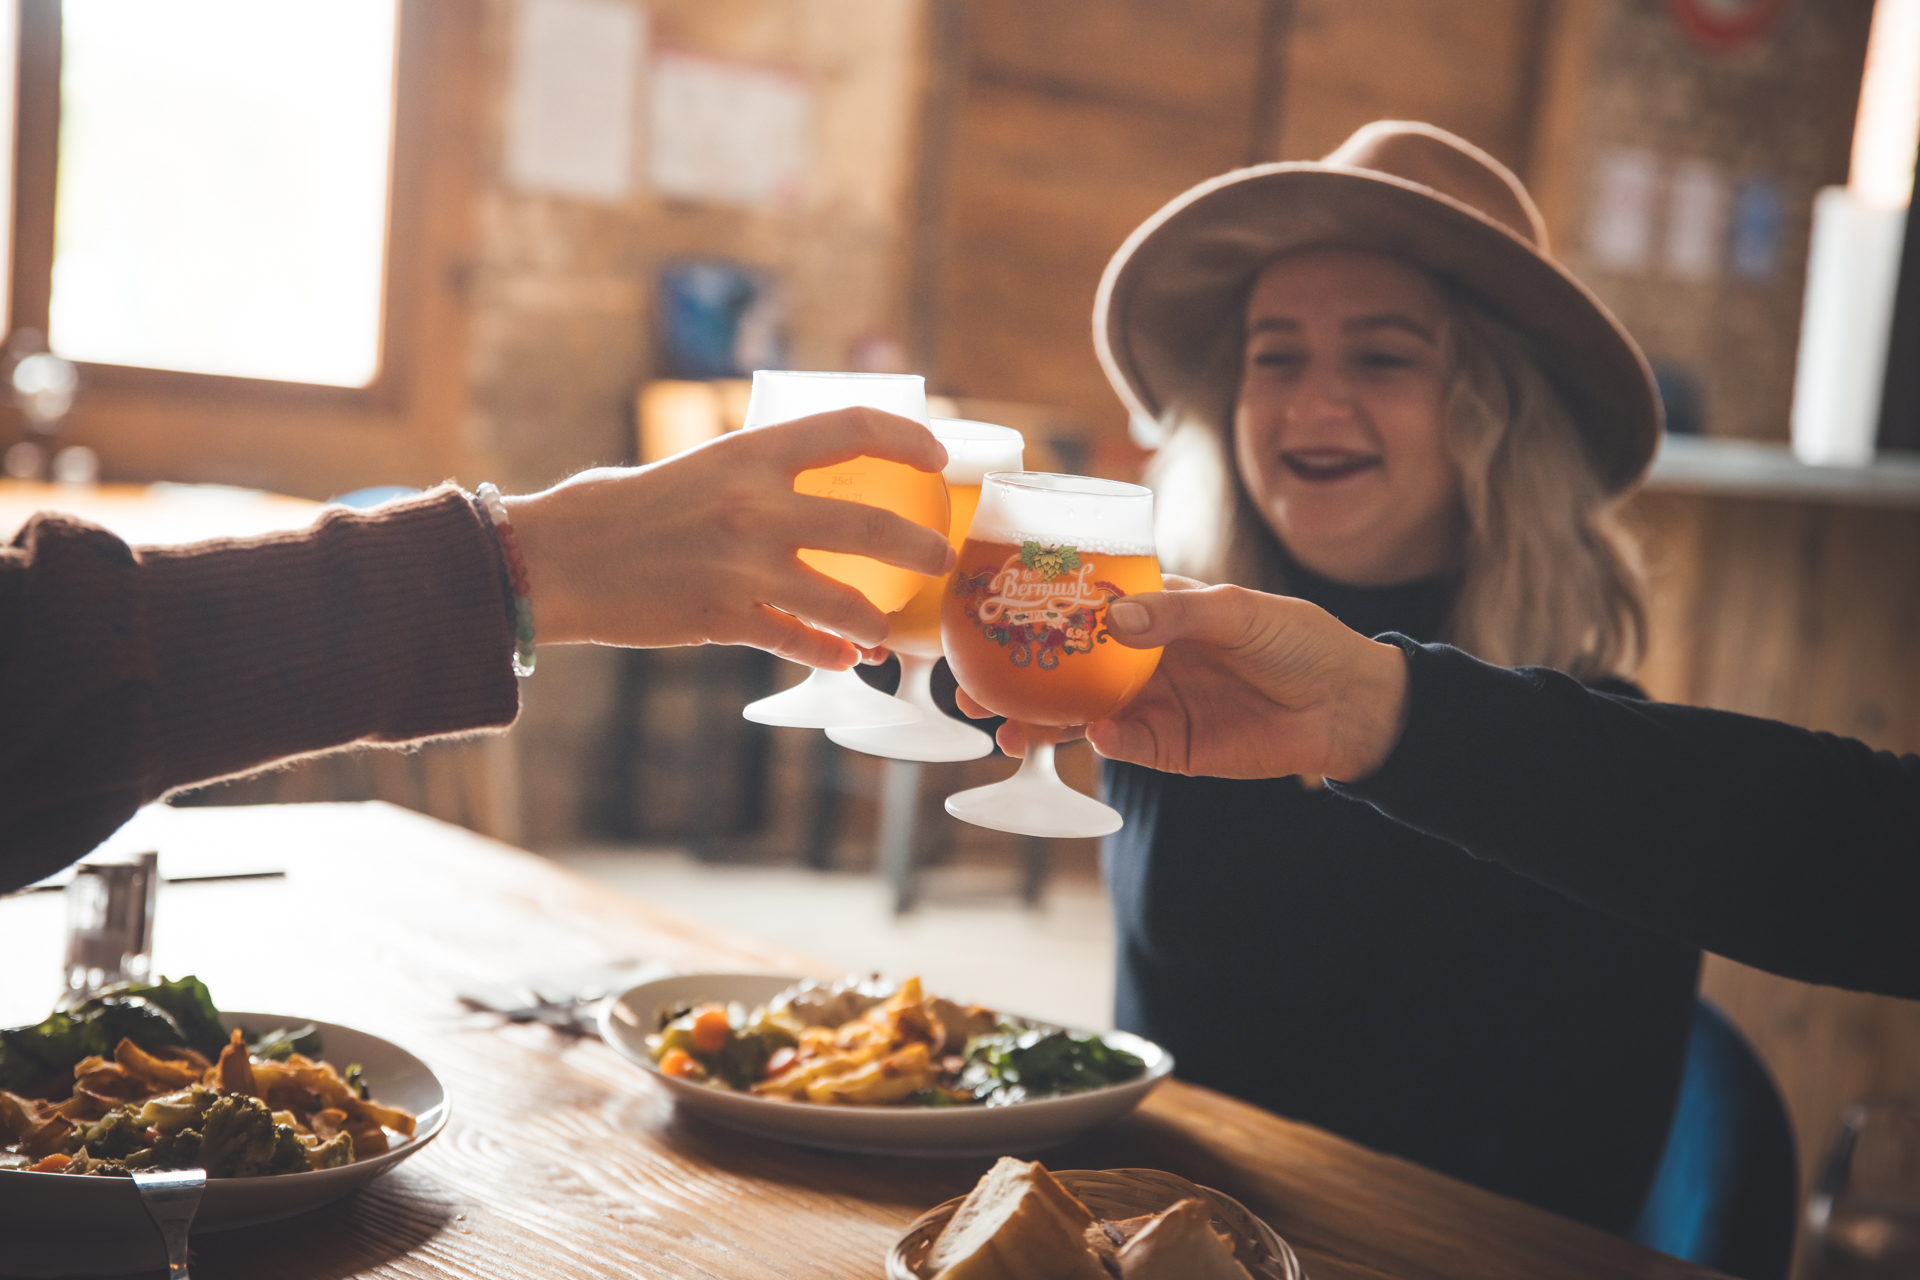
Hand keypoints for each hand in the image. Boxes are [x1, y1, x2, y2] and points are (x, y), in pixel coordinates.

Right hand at [502, 408, 954, 668]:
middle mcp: (753, 505)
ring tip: (888, 630)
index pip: (851, 428)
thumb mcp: (696, 466)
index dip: (907, 437)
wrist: (553, 558)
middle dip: (921, 548)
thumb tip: (808, 484)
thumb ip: (753, 474)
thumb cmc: (620, 509)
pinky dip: (826, 651)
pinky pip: (795, 640)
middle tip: (939, 558)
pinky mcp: (721, 617)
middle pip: (871, 526)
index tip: (938, 457)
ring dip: (877, 620)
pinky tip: (843, 658)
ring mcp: (741, 566)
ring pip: (844, 601)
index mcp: (749, 452)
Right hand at [955, 578, 1410, 782]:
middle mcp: (1141, 659)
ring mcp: (1151, 705)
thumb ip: (1175, 616)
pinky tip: (1090, 736)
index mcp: (1152, 613)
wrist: (1348, 705)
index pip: (1082, 610)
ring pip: (1080, 715)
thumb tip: (1113, 620)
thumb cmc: (1299, 639)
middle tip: (970, 689)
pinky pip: (1124, 748)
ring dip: (1042, 721)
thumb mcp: (1239, 611)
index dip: (1035, 613)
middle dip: (1016, 679)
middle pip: (1064, 670)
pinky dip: (1104, 744)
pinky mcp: (1171, 748)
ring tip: (1004, 728)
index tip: (989, 615)